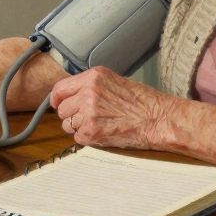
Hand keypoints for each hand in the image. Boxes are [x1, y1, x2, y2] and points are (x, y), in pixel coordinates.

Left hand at [49, 67, 178, 148]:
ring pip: (67, 124)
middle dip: (71, 115)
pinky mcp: (91, 132)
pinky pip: (77, 138)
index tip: (58, 105)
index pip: (60, 88)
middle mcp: (88, 92)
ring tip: (99, 125)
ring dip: (78, 128)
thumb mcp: (114, 82)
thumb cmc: (142, 102)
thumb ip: (90, 86)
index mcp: (93, 77)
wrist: (159, 118)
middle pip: (62, 108)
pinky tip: (104, 133)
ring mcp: (89, 113)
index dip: (57, 99)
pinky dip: (87, 139)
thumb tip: (70, 96)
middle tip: (87, 118)